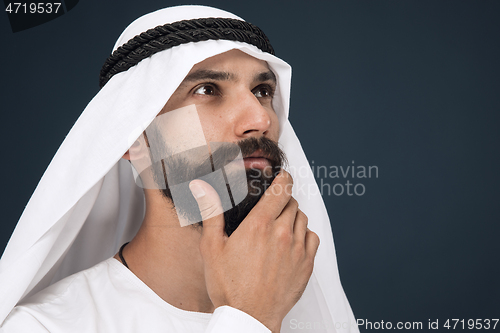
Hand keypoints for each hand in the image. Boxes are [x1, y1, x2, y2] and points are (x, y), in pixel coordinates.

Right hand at [189, 171, 319, 331]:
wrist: (249, 317)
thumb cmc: (229, 286)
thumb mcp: (212, 247)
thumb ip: (211, 212)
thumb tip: (202, 187)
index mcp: (259, 225)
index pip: (280, 189)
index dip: (283, 179)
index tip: (282, 177)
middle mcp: (282, 233)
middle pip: (291, 202)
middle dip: (283, 200)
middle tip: (272, 207)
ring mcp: (297, 249)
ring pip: (302, 218)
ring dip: (293, 216)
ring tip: (280, 225)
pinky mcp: (306, 264)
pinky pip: (312, 237)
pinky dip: (304, 234)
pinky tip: (292, 241)